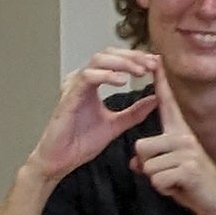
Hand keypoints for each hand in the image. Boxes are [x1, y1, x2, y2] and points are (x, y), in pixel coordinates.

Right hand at [25, 54, 160, 182]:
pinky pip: (88, 77)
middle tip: (151, 63)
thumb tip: (155, 99)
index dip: (136, 58)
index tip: (154, 64)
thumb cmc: (80, 143)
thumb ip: (134, 112)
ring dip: (122, 62)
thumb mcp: (116, 125)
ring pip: (98, 60)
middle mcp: (82, 80)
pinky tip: (122, 81)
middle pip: (108, 53)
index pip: (115, 60)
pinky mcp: (69, 96)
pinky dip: (106, 75)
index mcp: (91, 83)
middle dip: (132, 56)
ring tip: (140, 71)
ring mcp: (74, 86)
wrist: (60, 160)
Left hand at [123, 72, 215, 214]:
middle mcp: (184, 136)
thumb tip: (135, 162)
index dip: (160, 83)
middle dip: (147, 166)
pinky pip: (156, 179)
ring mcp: (187, 151)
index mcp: (181, 132)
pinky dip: (164, 190)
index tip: (155, 60)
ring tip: (176, 182)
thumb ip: (152, 163)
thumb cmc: (195, 188)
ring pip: (146, 164)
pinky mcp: (188, 168)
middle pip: (141, 145)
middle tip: (169, 175)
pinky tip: (181, 189)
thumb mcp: (171, 172)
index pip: (167, 104)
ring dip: (156, 180)